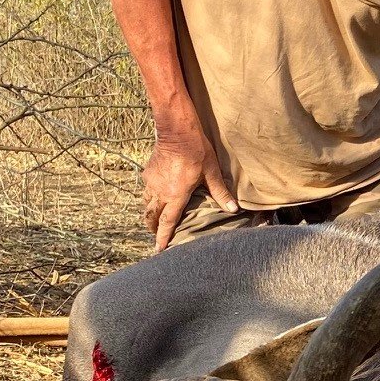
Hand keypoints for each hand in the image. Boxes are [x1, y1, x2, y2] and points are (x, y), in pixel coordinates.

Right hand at [144, 122, 236, 249]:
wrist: (177, 130)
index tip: (158, 249)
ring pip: (146, 204)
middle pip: (152, 216)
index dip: (162, 237)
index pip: (167, 222)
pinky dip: (149, 198)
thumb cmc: (196, 150)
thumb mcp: (211, 172)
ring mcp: (152, 182)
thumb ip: (220, 192)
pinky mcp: (148, 172)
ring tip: (154, 219)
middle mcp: (160, 191)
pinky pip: (146, 190)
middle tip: (156, 236)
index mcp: (175, 195)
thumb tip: (233, 209)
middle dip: (153, 228)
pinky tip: (156, 196)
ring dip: (150, 214)